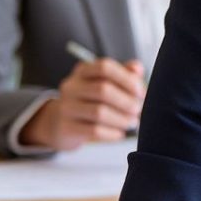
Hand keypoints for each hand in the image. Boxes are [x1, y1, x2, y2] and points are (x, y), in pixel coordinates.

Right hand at [19, 57, 143, 149]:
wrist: (59, 123)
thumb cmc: (90, 100)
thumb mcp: (105, 83)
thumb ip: (124, 74)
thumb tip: (137, 68)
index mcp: (83, 71)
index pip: (105, 67)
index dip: (127, 79)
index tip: (141, 92)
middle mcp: (71, 86)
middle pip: (103, 90)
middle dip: (126, 102)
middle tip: (138, 110)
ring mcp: (66, 107)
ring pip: (99, 112)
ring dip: (122, 119)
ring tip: (132, 122)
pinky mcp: (66, 127)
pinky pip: (94, 131)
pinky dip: (112, 133)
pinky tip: (119, 133)